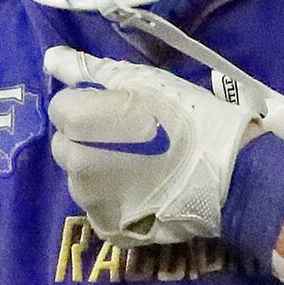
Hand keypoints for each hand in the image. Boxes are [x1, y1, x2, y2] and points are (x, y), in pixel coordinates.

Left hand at [43, 47, 258, 245]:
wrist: (231, 172)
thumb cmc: (188, 116)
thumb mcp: (142, 82)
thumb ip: (89, 71)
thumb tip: (52, 59)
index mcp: (80, 122)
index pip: (61, 108)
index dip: (90, 105)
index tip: (120, 110)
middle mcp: (74, 163)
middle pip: (66, 144)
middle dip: (88, 139)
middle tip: (131, 137)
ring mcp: (89, 199)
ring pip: (81, 176)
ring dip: (99, 169)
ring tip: (142, 166)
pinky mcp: (106, 225)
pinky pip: (98, 206)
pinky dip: (114, 199)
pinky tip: (143, 192)